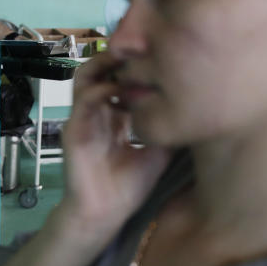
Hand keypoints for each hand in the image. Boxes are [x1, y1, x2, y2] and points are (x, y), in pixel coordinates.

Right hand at [57, 52, 170, 240]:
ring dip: (103, 65)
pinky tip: (116, 90)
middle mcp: (96, 113)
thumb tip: (193, 110)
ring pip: (84, 77)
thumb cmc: (129, 186)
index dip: (131, 65)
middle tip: (138, 50)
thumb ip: (166, 128)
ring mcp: (82, 120)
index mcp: (112, 117)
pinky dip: (99, 90)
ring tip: (124, 61)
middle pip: (98, 70)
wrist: (106, 215)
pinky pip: (83, 102)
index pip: (116, 79)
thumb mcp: (158, 151)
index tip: (154, 57)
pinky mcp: (74, 131)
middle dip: (116, 57)